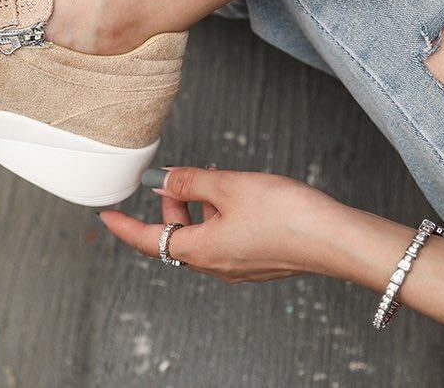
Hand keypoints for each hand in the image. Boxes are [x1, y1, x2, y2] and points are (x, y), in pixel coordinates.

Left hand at [100, 167, 341, 281]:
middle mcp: (217, 265)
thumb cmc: (285, 214)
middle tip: (175, 176)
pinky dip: (217, 214)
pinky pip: (223, 237)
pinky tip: (233, 193)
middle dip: (170, 205)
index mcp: (202, 251)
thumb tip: (162, 182)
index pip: (149, 241)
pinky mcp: (258, 260)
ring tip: (210, 177)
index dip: (125, 227)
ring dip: (197, 207)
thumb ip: (189, 182)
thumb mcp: (227, 186)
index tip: (106, 216)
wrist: (337, 239)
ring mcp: (239, 265)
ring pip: (201, 235)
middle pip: (176, 236)